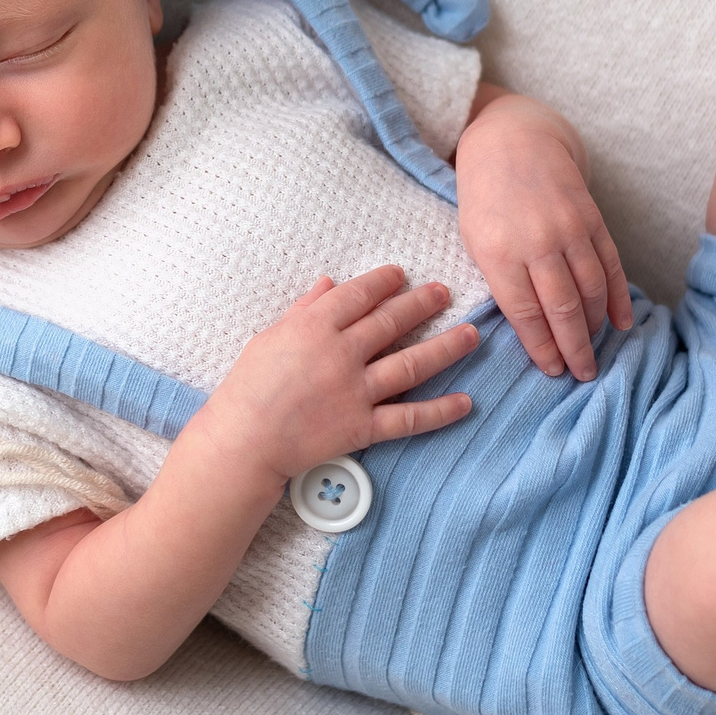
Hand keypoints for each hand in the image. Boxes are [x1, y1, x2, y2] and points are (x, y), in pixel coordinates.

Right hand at [198, 264, 479, 484]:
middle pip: (392, 321)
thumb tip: (328, 284)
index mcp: (315, 326)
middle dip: (423, 303)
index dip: (384, 281)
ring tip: (472, 334)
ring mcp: (355, 391)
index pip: (360, 295)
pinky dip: (440, 411)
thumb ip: (303, 310)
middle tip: (444, 292)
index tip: (401, 274)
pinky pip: (409, 417)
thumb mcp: (270, 337)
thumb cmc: (247, 387)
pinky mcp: (362, 426)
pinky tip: (465, 402)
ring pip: (412, 364)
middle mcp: (341, 353)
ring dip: (446, 347)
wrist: (243, 440)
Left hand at [455, 89, 634, 381]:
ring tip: (595, 351)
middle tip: (583, 374)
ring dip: (595, 327)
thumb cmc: (484, 198)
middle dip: (575, 348)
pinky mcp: (591, 217)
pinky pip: (610, 264)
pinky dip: (618, 296)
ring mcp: (568, 228)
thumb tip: (529, 328)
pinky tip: (621, 322)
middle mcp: (537, 242)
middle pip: (563, 308)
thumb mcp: (474, 239)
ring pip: (591, 289)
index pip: (525, 313)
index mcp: (499, 252)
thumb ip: (500, 280)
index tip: (553, 371)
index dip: (542, 347)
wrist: (513, 140)